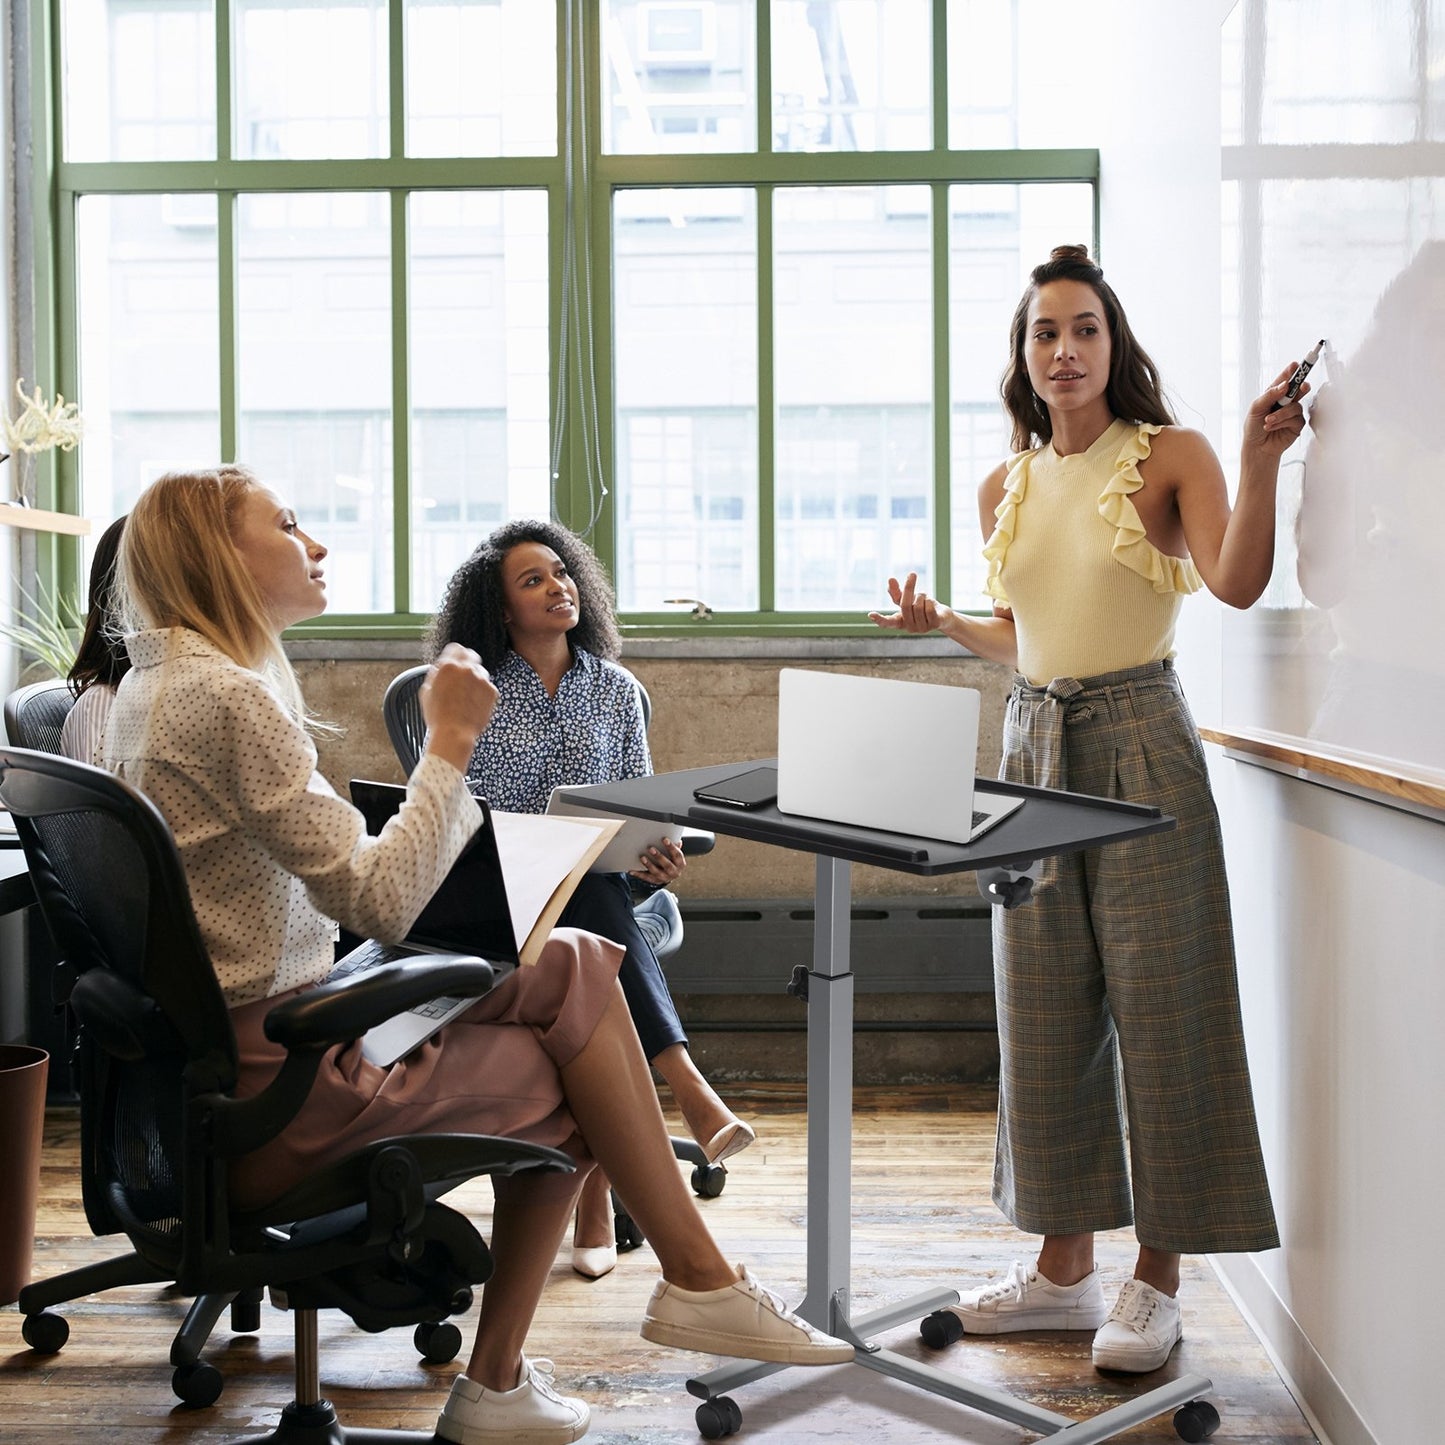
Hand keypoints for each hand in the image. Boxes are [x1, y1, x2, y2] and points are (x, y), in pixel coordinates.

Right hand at [420, 644, 497, 771]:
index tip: (455, 660)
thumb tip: (441, 668)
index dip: (454, 654)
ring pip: (480, 671)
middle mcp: (467, 668)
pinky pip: (487, 686)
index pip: (456, 648)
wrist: (454, 734)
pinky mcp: (492, 691)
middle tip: (463, 675)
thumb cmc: (437, 716)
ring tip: (466, 696)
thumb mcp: (427, 690)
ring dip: (475, 679)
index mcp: (448, 666)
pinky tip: (473, 704)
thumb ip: (436, 674)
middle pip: (471, 655)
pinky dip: (482, 692)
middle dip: (467, 662)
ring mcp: (482, 679)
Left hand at [629, 837, 685, 886]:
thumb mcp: (675, 854)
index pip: (677, 855)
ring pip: (656, 872)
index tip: (664, 839)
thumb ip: (675, 847)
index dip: (671, 847)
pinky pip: (646, 878)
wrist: (670, 875)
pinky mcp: (656, 881)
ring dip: (649, 865)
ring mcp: (665, 878)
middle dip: (659, 857)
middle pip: (667, 865)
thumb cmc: (672, 860)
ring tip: (642, 857)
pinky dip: (639, 874)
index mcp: (680, 864)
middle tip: (651, 848)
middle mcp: (674, 872)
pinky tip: (632, 870)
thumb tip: (676, 839)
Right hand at [867, 573, 953, 634]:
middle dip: (909, 588)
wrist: (943, 617)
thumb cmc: (923, 607)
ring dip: (922, 596)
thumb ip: (898, 592)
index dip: (879, 618)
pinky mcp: (934, 625)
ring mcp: (922, 629)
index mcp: (900, 622)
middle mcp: (909, 628)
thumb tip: (890, 579)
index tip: (871, 614)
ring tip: (925, 597)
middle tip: (912, 574)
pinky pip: (928, 609)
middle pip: (905, 606)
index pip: (888, 623)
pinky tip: (932, 604)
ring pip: (918, 606)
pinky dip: (930, 601)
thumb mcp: (909, 598)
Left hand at [1245, 362, 1309, 459]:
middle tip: (1302, 385)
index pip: (1284, 380)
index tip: (1296, 365)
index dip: (1291, 372)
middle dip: (1300, 386)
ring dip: (1281, 413)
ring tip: (1268, 420)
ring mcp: (1292, 413)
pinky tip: (1272, 426)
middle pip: (1297, 389)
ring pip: (1295, 406)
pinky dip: (1282, 422)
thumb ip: (1269, 395)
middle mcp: (1285, 402)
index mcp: (1274, 394)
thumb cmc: (1253, 428)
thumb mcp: (1256, 408)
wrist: (1256, 448)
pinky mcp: (1296, 425)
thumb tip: (1284, 385)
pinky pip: (1295, 419)